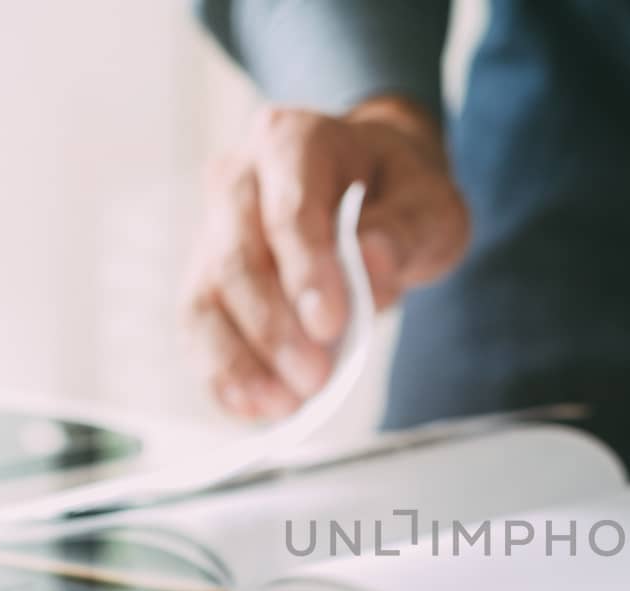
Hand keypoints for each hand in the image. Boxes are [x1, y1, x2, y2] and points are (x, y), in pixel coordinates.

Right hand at [182, 96, 469, 418]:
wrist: (373, 191)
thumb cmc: (400, 195)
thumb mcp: (430, 205)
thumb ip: (406, 231)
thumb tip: (370, 265)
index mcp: (293, 141)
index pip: (289, 207)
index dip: (305, 269)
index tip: (330, 324)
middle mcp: (239, 177)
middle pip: (236, 256)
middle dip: (273, 327)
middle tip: (315, 379)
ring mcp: (213, 228)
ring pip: (206, 296)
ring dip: (240, 360)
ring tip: (284, 406)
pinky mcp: (207, 277)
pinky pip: (199, 327)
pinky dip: (222, 373)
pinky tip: (253, 409)